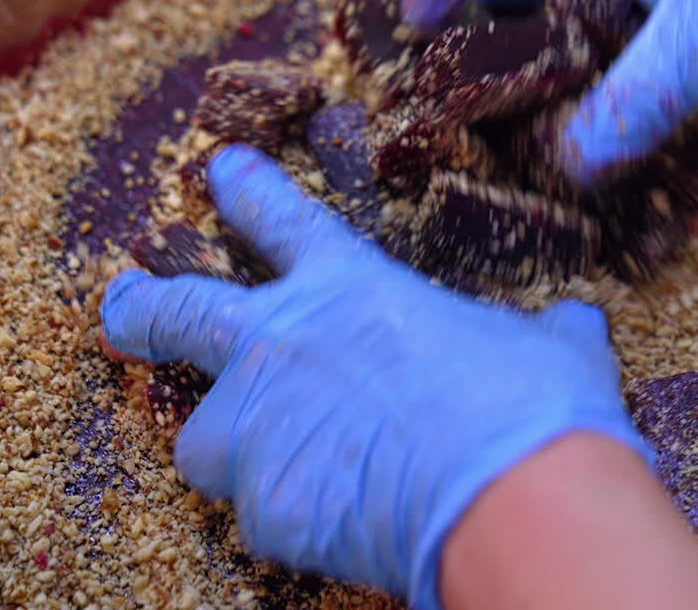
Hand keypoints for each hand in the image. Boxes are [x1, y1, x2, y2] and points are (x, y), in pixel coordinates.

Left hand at [98, 144, 650, 608]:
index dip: (246, 192)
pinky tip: (331, 525)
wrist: (509, 494)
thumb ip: (542, 330)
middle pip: (177, 313)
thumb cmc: (529, 404)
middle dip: (140, 308)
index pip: (281, 220)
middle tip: (122, 306)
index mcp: (349, 290)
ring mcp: (260, 428)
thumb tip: (575, 323)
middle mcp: (282, 347)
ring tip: (263, 462)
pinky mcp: (264, 508)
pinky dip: (288, 517)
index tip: (220, 172)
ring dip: (227, 445)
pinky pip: (259, 514)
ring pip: (201, 439)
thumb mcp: (547, 347)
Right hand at [402, 0, 697, 184]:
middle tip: (459, 99)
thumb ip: (645, 88)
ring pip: (570, 21)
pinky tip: (595, 143)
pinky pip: (622, 58)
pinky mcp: (694, 28)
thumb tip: (577, 162)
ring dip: (540, 69)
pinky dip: (598, 95)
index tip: (418, 22)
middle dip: (482, 29)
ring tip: (515, 133)